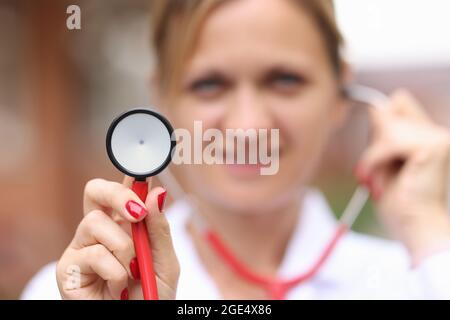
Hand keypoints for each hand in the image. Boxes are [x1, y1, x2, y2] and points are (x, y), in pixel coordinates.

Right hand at [56, 177, 178, 298]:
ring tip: (132, 271)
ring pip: (94, 222)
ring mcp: (81, 248)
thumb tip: (156, 193)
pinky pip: (93, 253)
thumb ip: (159, 229)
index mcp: (123, 225)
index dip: (129, 177)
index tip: (143, 171)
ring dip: (123, 248)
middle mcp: (99, 231)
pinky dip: (115, 271)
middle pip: (94, 191)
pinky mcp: (68, 269)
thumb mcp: (165, 260)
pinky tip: (118, 287)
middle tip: (137, 213)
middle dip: (116, 195)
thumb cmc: (152, 294)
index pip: (121, 191)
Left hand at [356, 90, 449, 264]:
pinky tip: (376, 179)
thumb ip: (382, 136)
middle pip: (391, 109)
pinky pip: (389, 141)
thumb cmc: (399, 204)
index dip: (381, 117)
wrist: (414, 228)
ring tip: (375, 179)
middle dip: (375, 141)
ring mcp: (438, 137)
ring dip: (373, 155)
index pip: (400, 102)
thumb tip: (376, 107)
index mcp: (427, 136)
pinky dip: (375, 160)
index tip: (371, 147)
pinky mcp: (433, 146)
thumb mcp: (383, 161)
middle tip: (373, 172)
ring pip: (387, 126)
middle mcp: (437, 132)